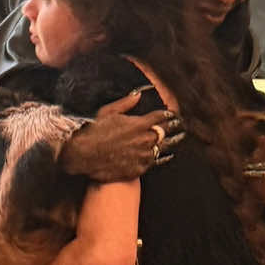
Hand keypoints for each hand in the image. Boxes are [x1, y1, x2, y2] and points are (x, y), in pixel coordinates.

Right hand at [60, 91, 183, 181]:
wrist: (83, 156)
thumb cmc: (93, 132)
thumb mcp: (107, 112)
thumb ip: (126, 103)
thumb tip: (138, 94)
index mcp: (139, 123)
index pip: (161, 117)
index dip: (169, 115)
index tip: (174, 115)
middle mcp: (145, 139)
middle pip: (166, 132)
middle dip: (175, 127)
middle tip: (181, 126)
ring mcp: (143, 155)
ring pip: (164, 147)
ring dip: (173, 142)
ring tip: (179, 139)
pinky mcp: (139, 169)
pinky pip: (156, 162)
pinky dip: (163, 157)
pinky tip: (167, 155)